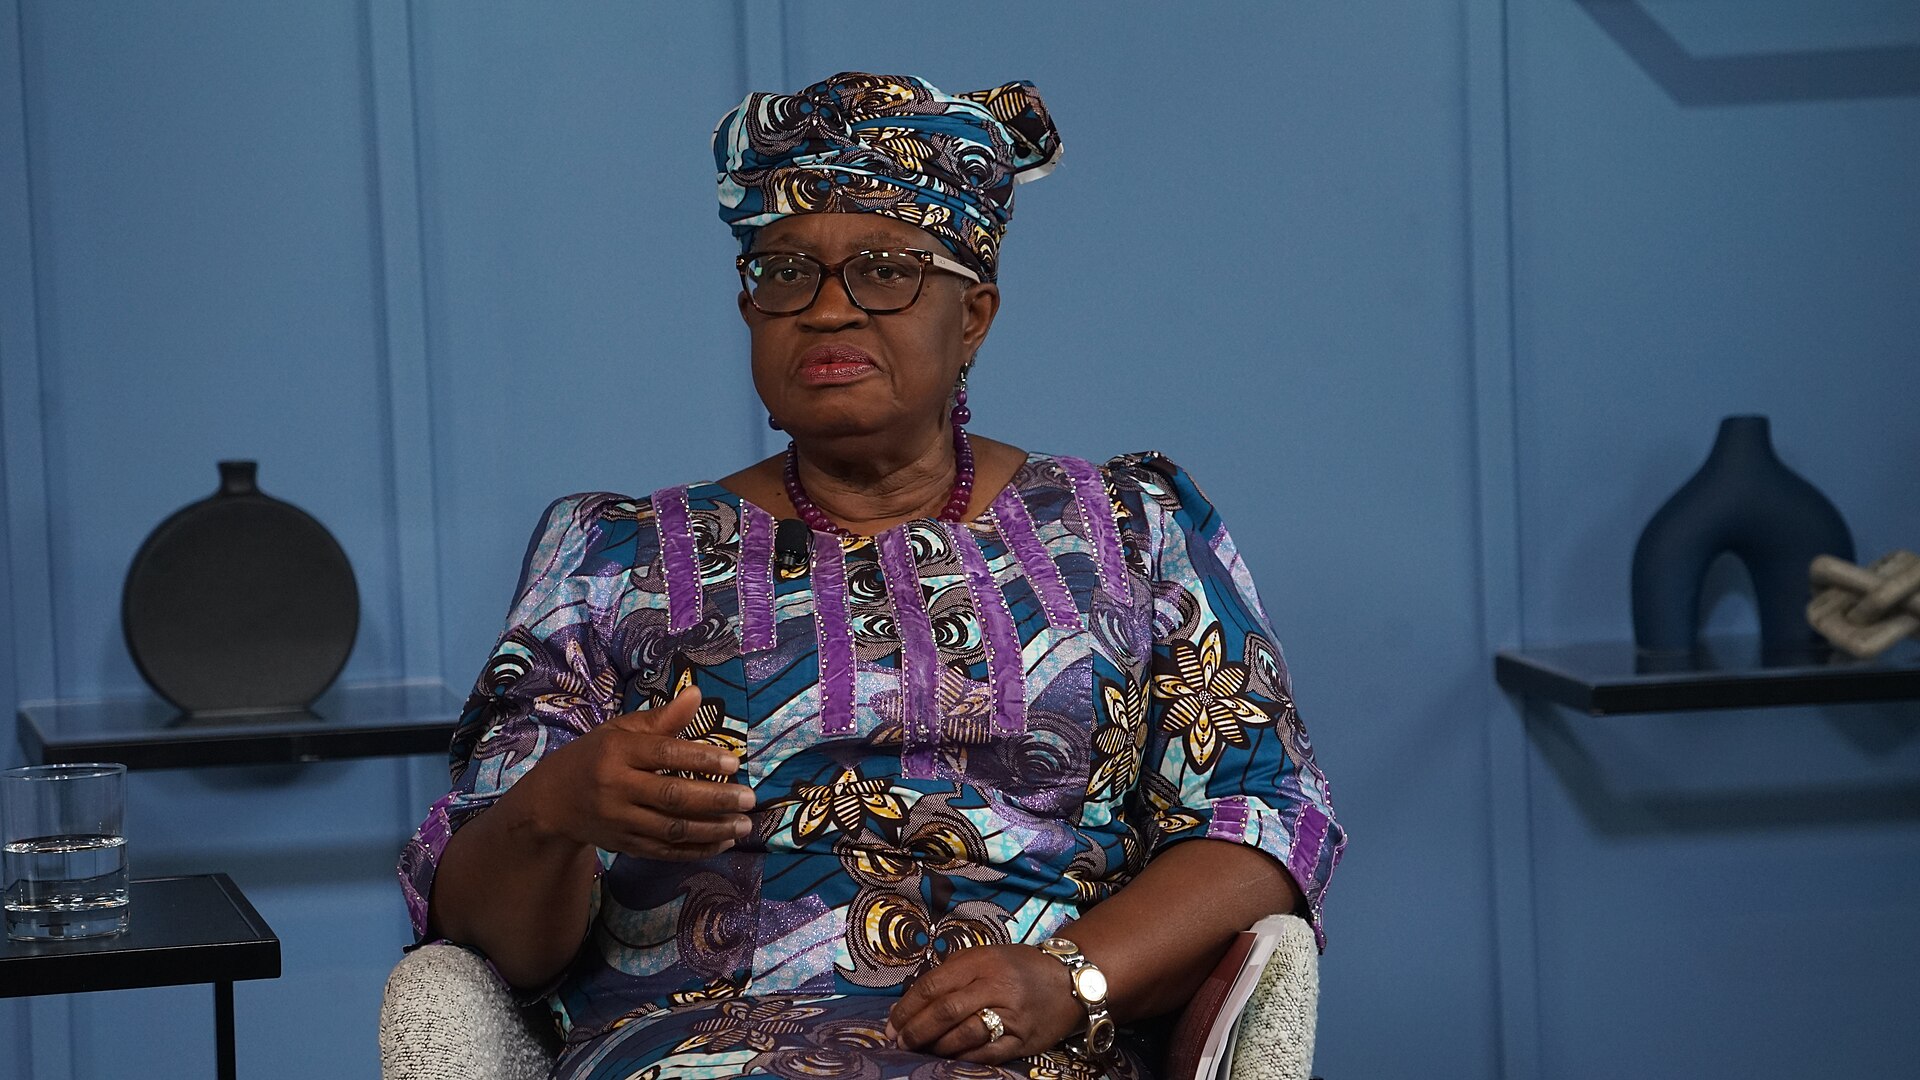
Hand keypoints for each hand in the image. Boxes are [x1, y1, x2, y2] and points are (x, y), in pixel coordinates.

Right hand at [512, 687, 754, 860]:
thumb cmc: (594, 756)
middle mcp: (616, 788)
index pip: (664, 755)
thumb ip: (663, 718)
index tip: (734, 763)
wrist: (553, 800)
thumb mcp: (621, 730)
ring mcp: (619, 821)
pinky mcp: (624, 845)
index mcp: (617, 752)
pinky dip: (695, 850)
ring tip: (744, 825)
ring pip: (672, 829)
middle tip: (750, 799)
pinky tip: (722, 843)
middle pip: (672, 796)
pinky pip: (664, 851)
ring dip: (713, 830)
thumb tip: (698, 693)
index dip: (700, 759)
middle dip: (715, 800)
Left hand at [885, 943, 1084, 1064]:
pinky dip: (963, 1057)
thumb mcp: (987, 956)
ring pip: (964, 1033)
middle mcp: (996, 985)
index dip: (908, 1006)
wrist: (1070, 981)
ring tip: (922, 1050)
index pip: (935, 984)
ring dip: (937, 1046)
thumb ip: (954, 973)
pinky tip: (949, 1057)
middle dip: (916, 1029)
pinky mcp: (1024, 1039)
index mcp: (982, 961)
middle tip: (899, 1041)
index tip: (892, 1022)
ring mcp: (1012, 1014)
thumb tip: (913, 1001)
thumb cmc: (1020, 967)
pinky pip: (987, 1052)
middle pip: (946, 1010)